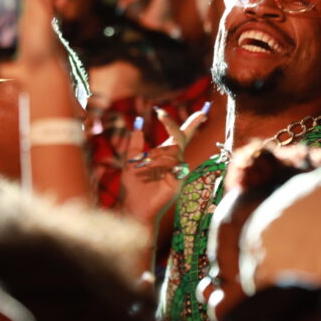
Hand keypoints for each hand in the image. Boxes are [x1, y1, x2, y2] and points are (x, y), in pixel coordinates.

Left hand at [119, 107, 207, 225]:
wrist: (133, 208)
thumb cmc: (132, 187)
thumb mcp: (130, 161)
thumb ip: (135, 144)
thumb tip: (139, 125)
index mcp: (164, 156)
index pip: (179, 136)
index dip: (186, 123)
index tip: (190, 112)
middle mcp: (174, 161)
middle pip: (181, 137)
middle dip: (182, 124)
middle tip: (175, 113)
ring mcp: (178, 171)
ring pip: (171, 150)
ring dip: (154, 154)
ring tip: (141, 165)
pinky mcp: (178, 181)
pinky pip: (172, 164)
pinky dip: (158, 164)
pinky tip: (147, 170)